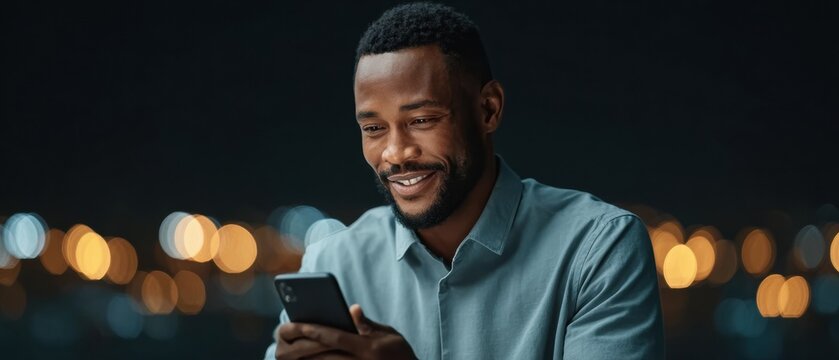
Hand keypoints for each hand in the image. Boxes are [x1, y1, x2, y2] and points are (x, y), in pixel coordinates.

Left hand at [275, 304, 416, 359]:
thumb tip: (351, 309)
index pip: (336, 338)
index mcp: (368, 348)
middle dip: (304, 348)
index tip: (299, 325)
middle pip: (325, 355)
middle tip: (287, 341)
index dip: (316, 331)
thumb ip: (368, 324)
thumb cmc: (400, 354)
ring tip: (290, 353)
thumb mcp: (390, 335)